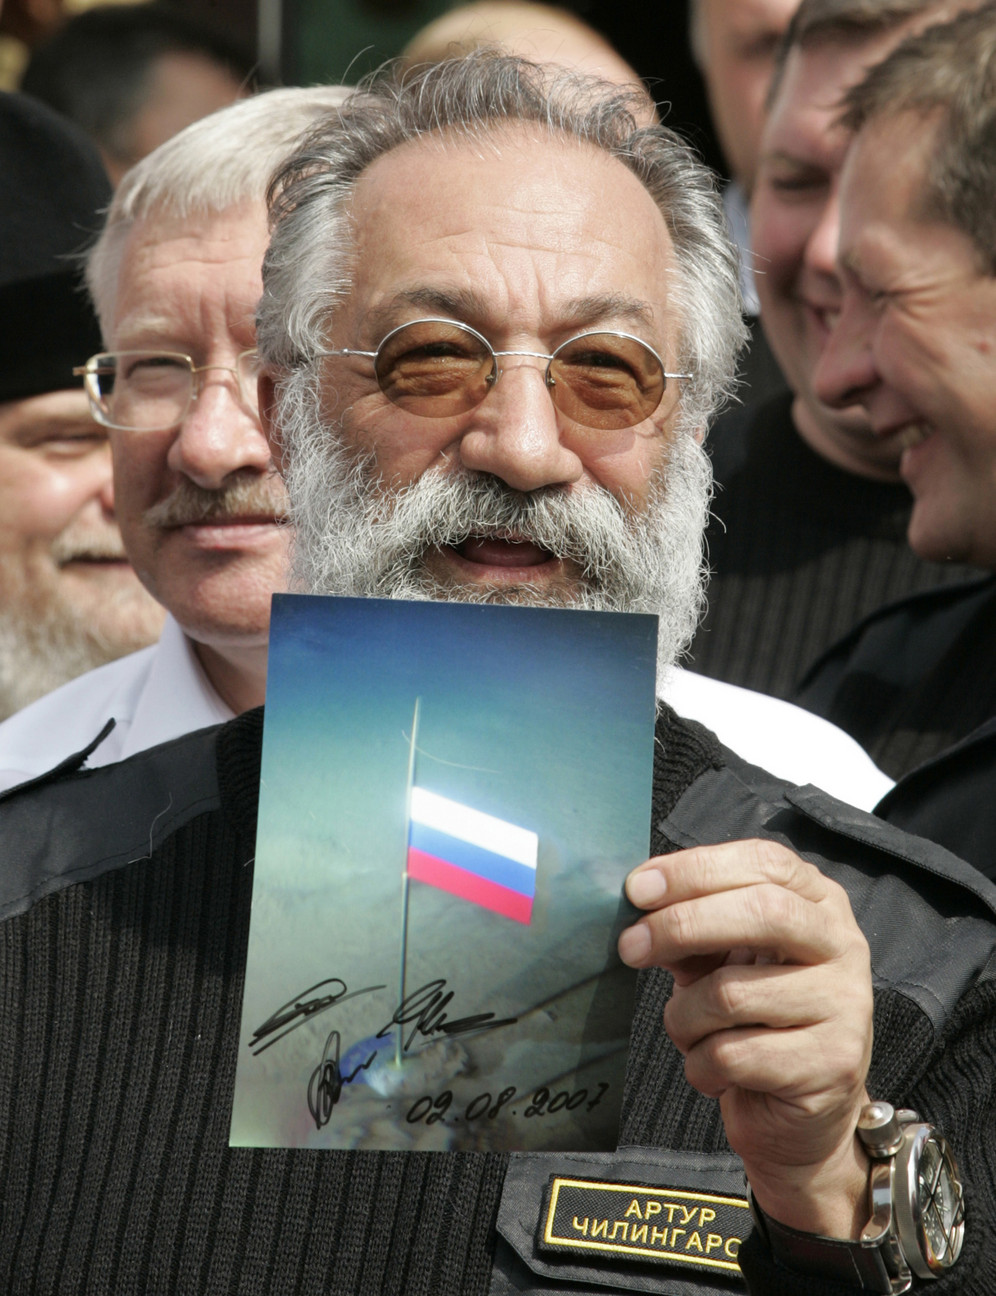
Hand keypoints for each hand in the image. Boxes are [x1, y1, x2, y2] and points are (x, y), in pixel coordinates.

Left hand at [618, 839, 872, 1238]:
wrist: (806, 1114)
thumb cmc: (755, 1019)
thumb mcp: (723, 959)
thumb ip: (693, 926)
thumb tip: (640, 905)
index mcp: (818, 902)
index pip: (763, 863)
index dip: (695, 869)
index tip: (637, 887)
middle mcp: (842, 944)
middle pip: (761, 912)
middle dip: (681, 925)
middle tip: (630, 946)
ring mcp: (845, 1004)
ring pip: (733, 994)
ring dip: (684, 1017)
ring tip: (688, 1031)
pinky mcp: (832, 1063)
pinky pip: (734, 1054)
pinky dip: (701, 1065)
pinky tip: (713, 1072)